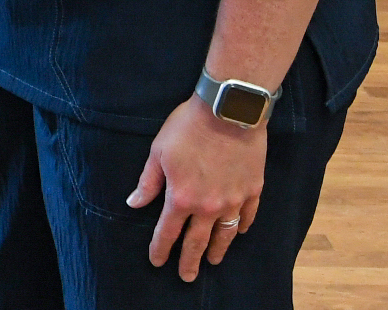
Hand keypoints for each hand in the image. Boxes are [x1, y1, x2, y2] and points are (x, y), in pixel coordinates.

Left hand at [127, 94, 266, 281]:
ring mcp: (233, 200)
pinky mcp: (252, 190)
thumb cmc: (188, 127)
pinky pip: (247, 216)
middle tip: (187, 277)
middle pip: (197, 242)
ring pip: (225, 234)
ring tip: (213, 261)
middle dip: (190, 261)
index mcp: (181, 197)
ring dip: (218, 250)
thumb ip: (148, 182)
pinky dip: (241, 226)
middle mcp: (208, 206)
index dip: (160, 248)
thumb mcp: (159, 151)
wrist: (227, 111)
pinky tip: (238, 232)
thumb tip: (134, 203)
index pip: (168, 231)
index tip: (157, 261)